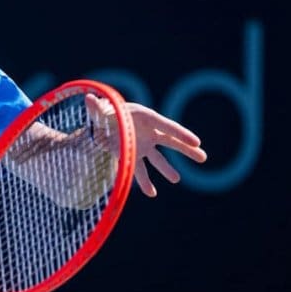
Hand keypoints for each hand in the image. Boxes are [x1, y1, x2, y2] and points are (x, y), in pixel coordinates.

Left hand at [85, 95, 206, 196]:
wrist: (101, 121)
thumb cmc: (105, 112)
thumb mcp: (100, 110)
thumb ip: (96, 107)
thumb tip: (88, 98)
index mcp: (144, 117)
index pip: (166, 125)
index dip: (181, 134)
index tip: (197, 142)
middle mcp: (148, 132)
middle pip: (171, 141)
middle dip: (186, 149)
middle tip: (202, 157)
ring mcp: (143, 145)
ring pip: (157, 159)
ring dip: (166, 169)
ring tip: (176, 179)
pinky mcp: (134, 155)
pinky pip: (141, 169)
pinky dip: (145, 181)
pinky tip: (151, 193)